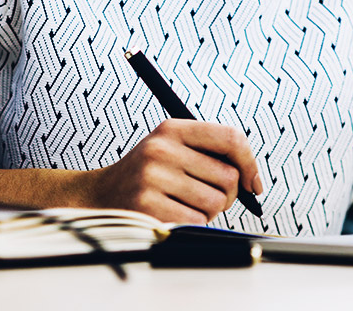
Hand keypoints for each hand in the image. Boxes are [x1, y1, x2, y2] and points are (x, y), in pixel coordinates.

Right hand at [81, 119, 262, 223]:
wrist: (100, 195)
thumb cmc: (147, 174)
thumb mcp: (171, 147)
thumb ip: (210, 152)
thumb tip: (252, 180)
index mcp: (172, 129)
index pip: (230, 138)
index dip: (249, 162)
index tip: (252, 182)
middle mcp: (161, 149)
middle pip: (228, 176)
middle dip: (225, 194)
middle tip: (204, 195)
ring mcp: (153, 178)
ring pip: (215, 202)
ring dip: (208, 211)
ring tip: (184, 204)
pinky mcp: (148, 207)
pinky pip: (197, 222)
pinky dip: (192, 224)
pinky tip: (173, 215)